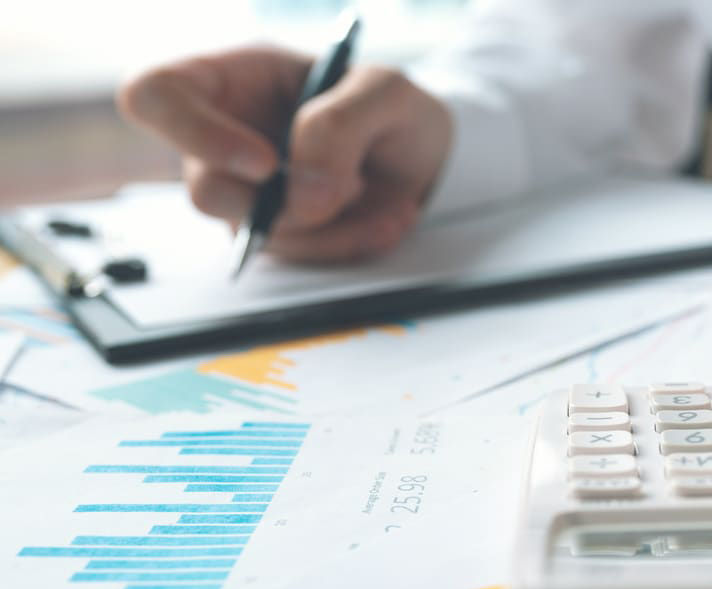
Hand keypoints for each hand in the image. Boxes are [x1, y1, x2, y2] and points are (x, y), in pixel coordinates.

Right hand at [117, 46, 450, 261]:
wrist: (428, 161)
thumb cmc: (392, 110)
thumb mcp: (385, 93)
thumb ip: (340, 126)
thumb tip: (302, 193)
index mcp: (233, 78)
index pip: (155, 95)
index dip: (192, 132)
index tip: (265, 163)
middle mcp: (226, 139)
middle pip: (203, 190)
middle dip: (281, 206)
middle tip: (345, 189)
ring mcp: (248, 194)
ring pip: (258, 236)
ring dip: (333, 227)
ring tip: (389, 200)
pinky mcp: (279, 236)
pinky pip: (298, 258)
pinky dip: (348, 245)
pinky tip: (386, 220)